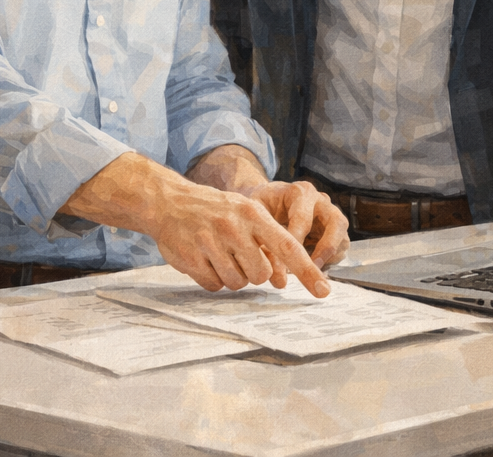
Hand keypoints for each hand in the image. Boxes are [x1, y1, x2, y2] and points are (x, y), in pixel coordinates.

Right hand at [61, 152, 332, 295]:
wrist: (168, 201)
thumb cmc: (214, 209)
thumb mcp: (244, 211)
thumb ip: (266, 236)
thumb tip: (286, 270)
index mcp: (254, 214)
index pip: (288, 248)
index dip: (308, 271)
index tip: (324, 291)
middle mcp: (235, 228)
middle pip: (261, 274)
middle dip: (254, 272)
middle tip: (240, 256)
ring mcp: (212, 243)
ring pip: (237, 283)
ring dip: (232, 276)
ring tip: (220, 254)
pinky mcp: (192, 259)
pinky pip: (214, 286)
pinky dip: (212, 279)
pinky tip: (205, 260)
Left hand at [234, 180, 349, 268]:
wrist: (267, 199)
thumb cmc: (260, 205)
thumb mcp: (254, 215)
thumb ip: (262, 241)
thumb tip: (275, 274)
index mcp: (300, 192)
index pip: (303, 219)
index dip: (296, 243)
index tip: (287, 263)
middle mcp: (320, 201)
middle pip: (337, 222)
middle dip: (326, 248)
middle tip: (311, 267)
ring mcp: (330, 214)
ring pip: (343, 235)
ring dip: (330, 256)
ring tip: (312, 271)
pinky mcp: (333, 229)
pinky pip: (341, 246)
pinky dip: (330, 260)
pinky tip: (312, 267)